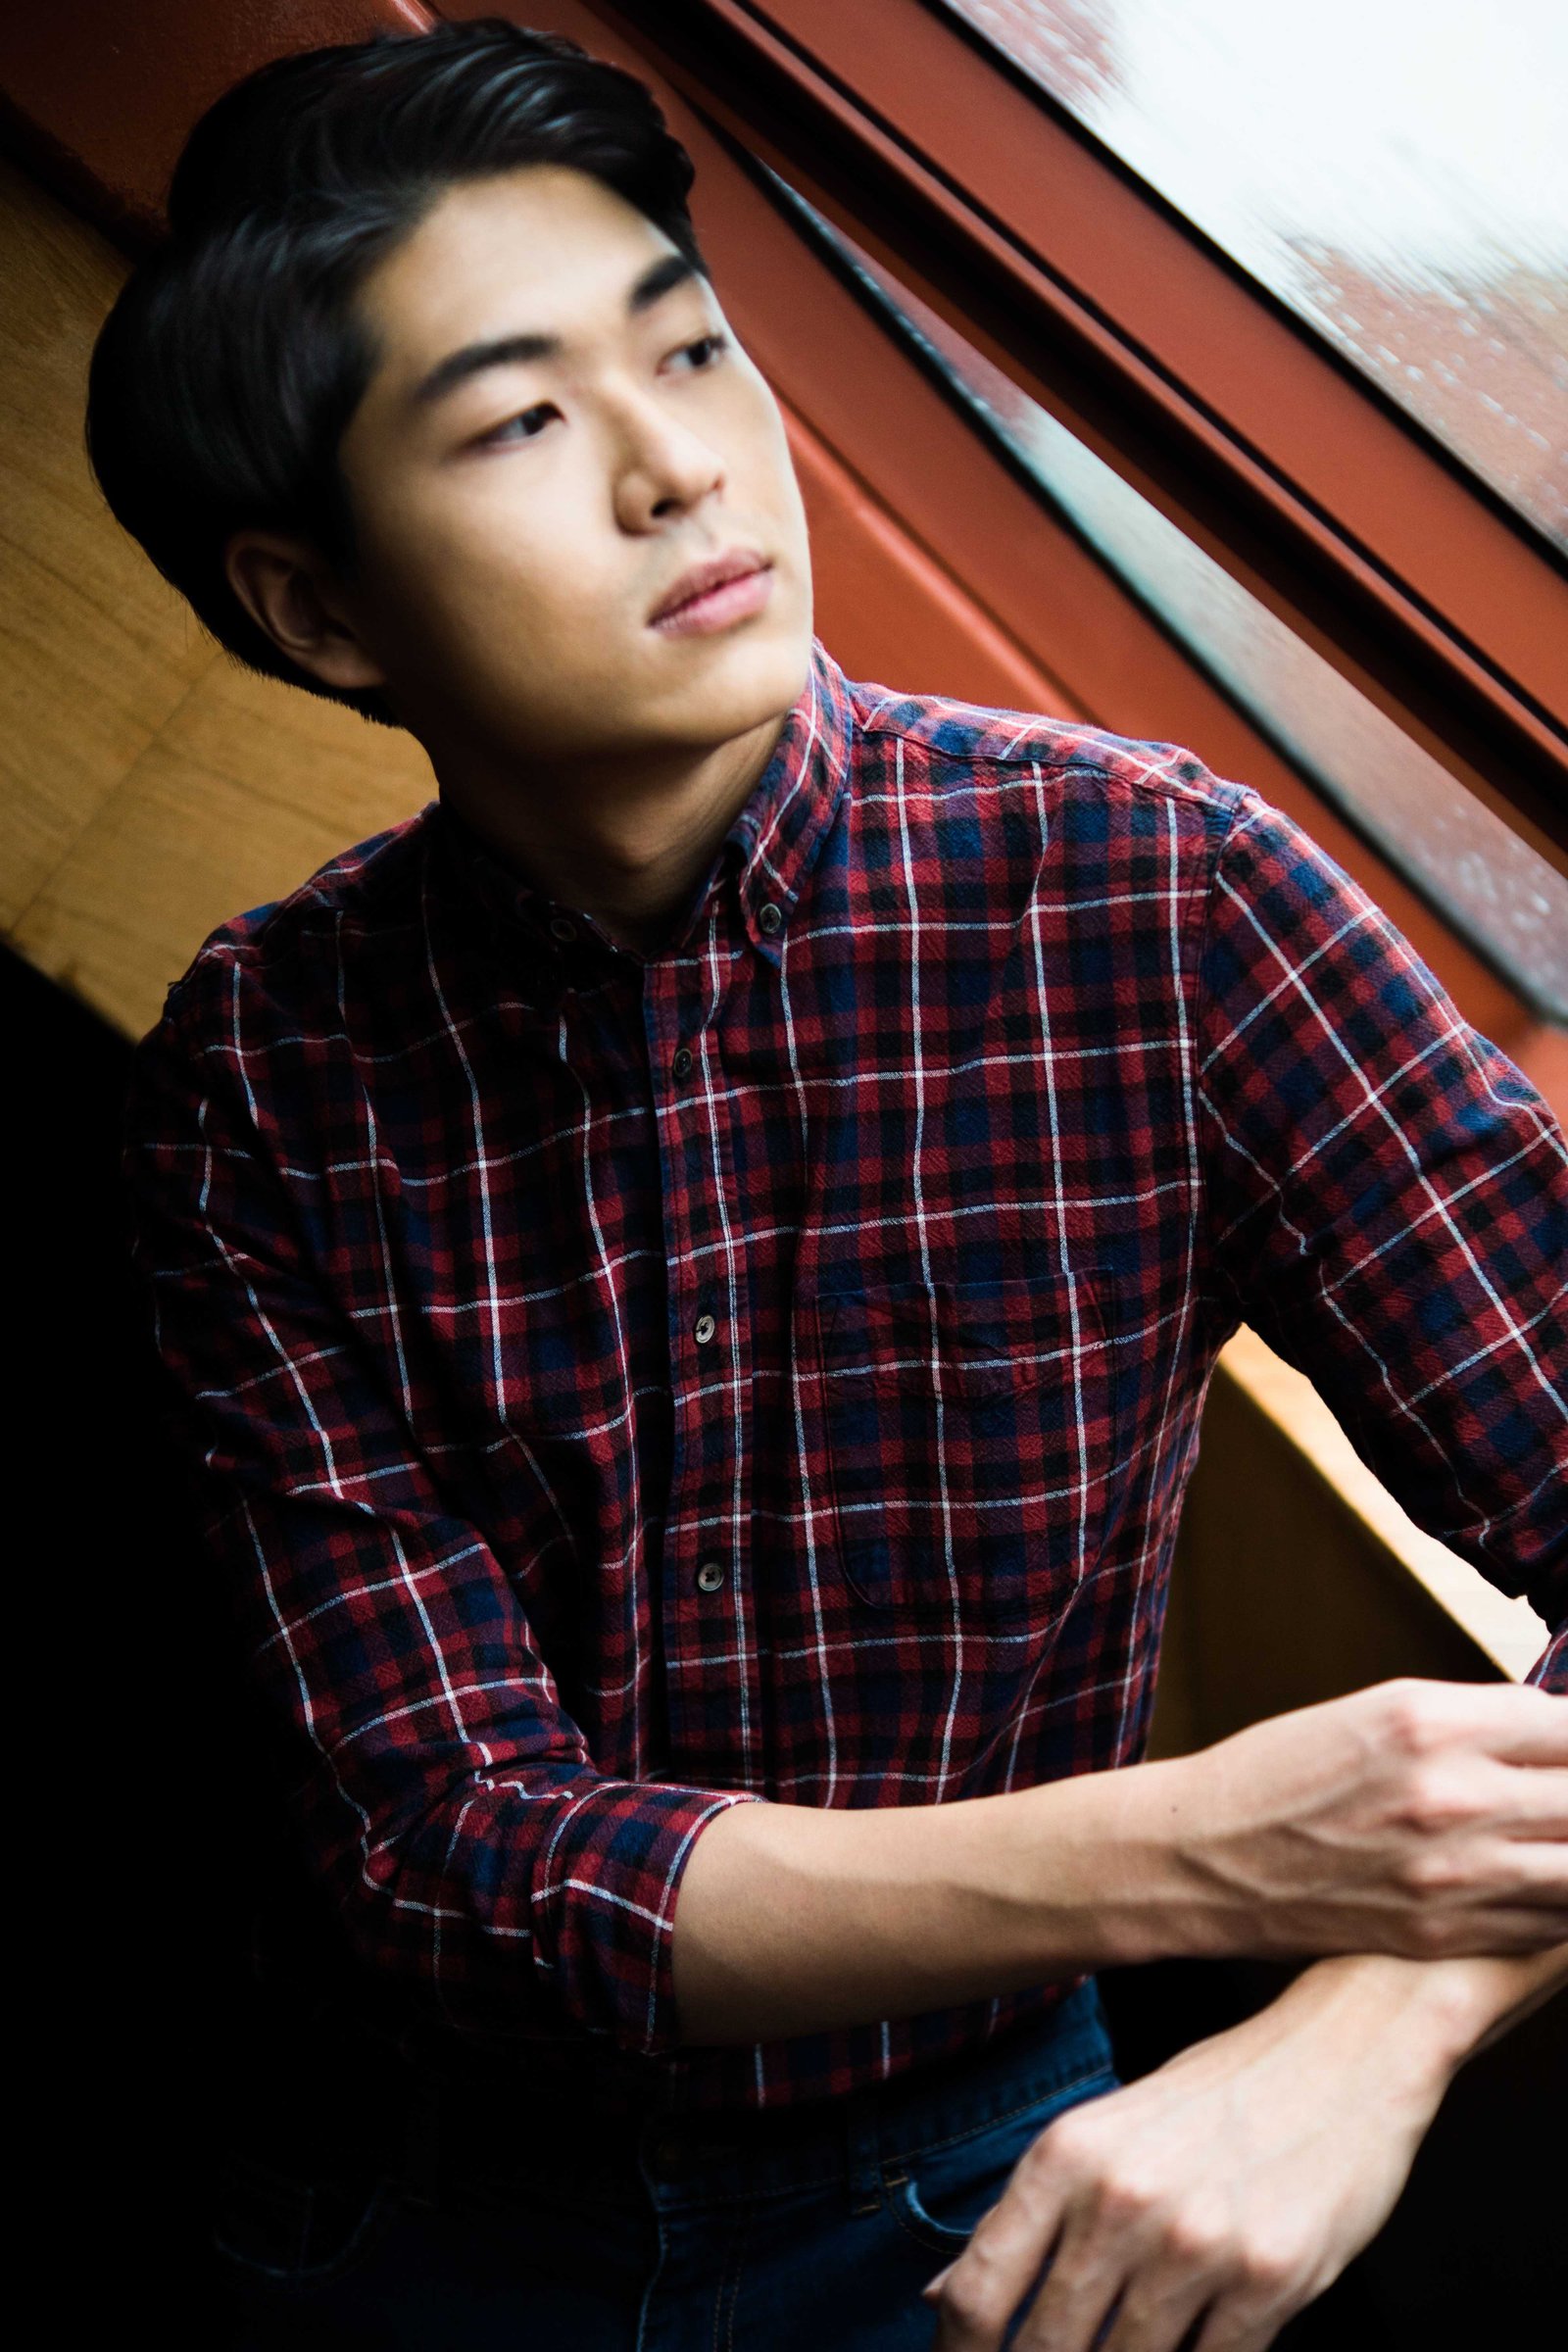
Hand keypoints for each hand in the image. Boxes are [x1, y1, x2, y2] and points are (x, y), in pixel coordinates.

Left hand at [919, 1957, 1451, 2351]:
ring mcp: (1198, 2244)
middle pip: (1042, 2346)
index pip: (980, 2289)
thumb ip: (1030, 2216)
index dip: (958, 2350)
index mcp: (1068, 2154)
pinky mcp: (1271, 2282)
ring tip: (1117, 2351)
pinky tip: (1181, 2351)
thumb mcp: (1108, 2133)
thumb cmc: (1218, 2096)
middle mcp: (1123, 2198)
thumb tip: (942, 2298)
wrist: (1346, 2052)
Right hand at [1169, 1677, 1567, 1960]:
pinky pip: (1552, 1922)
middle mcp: (1451, 1797)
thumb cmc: (1284, 1773)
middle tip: (1560, 1788)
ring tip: (1553, 1833)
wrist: (1209, 1857)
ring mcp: (1455, 1875)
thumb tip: (1552, 1729)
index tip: (1567, 1744)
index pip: (1565, 1725)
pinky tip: (1546, 1878)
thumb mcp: (1375, 1711)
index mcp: (1430, 1724)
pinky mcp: (1448, 1933)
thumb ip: (1470, 1719)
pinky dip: (1562, 1899)